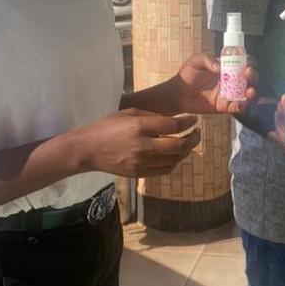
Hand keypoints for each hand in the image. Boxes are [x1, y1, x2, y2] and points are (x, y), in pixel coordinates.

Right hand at [76, 109, 200, 177]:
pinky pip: (165, 170)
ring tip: (189, 143)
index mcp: (140, 127)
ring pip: (175, 160)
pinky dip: (175, 162)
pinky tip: (176, 155)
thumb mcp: (129, 112)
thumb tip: (173, 121)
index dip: (188, 122)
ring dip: (186, 151)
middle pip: (179, 146)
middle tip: (196, 132)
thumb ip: (152, 116)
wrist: (88, 149)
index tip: (193, 119)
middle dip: (193, 138)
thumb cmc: (107, 126)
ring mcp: (142, 162)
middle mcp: (143, 146)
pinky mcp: (140, 173)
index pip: (174, 126)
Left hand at [171, 53, 257, 115]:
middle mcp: (231, 80)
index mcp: (226, 67)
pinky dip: (242, 106)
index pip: (243, 63)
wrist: (177, 93)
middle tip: (248, 73)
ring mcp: (229, 94)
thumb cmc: (187, 74)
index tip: (248, 63)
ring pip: (246, 94)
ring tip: (250, 91)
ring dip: (252, 92)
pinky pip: (237, 107)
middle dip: (253, 76)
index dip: (249, 62)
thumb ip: (208, 59)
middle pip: (249, 78)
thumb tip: (220, 67)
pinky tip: (242, 104)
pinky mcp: (224, 107)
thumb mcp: (196, 61)